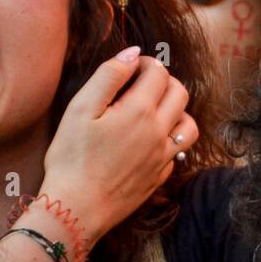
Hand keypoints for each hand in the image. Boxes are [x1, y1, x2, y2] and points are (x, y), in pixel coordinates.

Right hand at [39, 48, 197, 252]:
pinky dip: (170, 139)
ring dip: (176, 111)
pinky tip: (150, 140)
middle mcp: (160, 132)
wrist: (76, 208)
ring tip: (152, 111)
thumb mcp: (80, 109)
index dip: (146, 64)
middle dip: (164, 82)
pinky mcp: (161, 176)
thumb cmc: (72, 158)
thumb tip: (134, 53)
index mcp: (140, 111)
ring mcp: (164, 156)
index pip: (159, 73)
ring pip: (188, 123)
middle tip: (141, 86)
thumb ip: (109, 76)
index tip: (130, 69)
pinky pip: (179, 150)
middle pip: (180, 93)